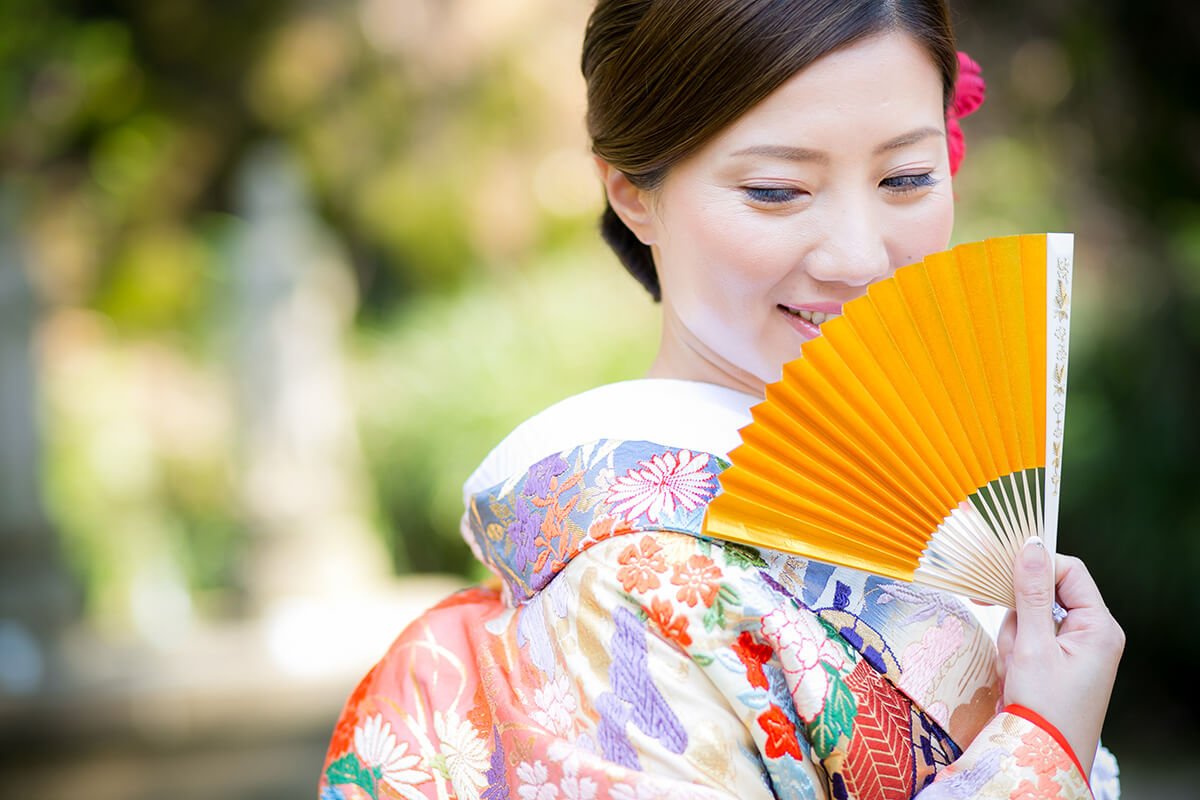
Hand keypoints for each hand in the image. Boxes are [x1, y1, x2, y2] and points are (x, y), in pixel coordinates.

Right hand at [995, 538, 1123, 775]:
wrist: (1043, 757)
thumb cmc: (1043, 707)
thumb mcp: (1032, 646)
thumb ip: (1031, 593)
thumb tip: (1031, 545)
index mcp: (1098, 627)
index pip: (1069, 571)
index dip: (1035, 566)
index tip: (999, 573)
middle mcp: (1092, 634)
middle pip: (1047, 594)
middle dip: (1018, 614)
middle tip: (1010, 642)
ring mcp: (1075, 650)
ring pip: (1031, 617)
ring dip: (1013, 639)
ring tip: (1013, 670)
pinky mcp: (1057, 663)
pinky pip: (1029, 639)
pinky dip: (1014, 652)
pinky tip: (1012, 675)